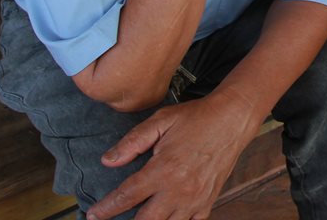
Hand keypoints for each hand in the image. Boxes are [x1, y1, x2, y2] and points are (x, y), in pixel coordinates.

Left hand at [87, 90, 263, 219]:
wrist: (233, 119)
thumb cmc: (197, 118)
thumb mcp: (161, 121)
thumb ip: (133, 142)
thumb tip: (107, 161)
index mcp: (163, 170)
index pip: (126, 197)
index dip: (106, 209)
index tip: (93, 215)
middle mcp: (178, 190)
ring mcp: (195, 200)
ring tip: (141, 217)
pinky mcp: (208, 202)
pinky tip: (168, 217)